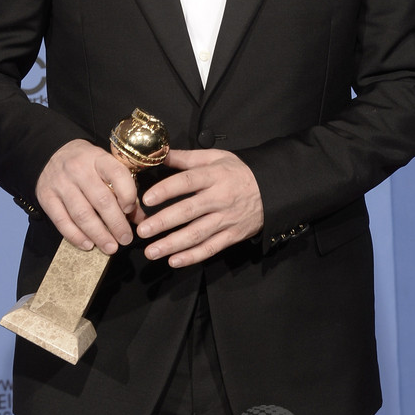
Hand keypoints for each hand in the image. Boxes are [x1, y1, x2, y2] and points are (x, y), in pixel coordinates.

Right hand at [35, 139, 139, 254]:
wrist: (52, 154)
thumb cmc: (87, 164)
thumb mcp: (106, 167)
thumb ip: (124, 190)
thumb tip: (140, 219)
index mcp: (98, 158)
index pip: (116, 173)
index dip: (127, 193)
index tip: (130, 210)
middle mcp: (79, 169)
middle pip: (101, 199)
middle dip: (116, 223)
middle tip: (125, 239)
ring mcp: (61, 183)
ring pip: (82, 214)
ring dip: (98, 234)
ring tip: (110, 247)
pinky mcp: (46, 197)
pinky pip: (62, 221)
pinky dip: (76, 236)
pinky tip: (88, 245)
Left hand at [136, 148, 263, 267]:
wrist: (271, 190)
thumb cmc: (238, 172)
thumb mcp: (216, 157)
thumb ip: (187, 158)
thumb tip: (160, 153)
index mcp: (214, 175)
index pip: (187, 181)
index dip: (166, 190)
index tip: (147, 199)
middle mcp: (220, 198)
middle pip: (188, 211)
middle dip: (163, 222)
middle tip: (142, 230)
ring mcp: (226, 219)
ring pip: (197, 234)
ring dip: (172, 244)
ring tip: (151, 251)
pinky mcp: (232, 235)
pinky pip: (211, 248)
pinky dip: (193, 256)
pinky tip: (174, 261)